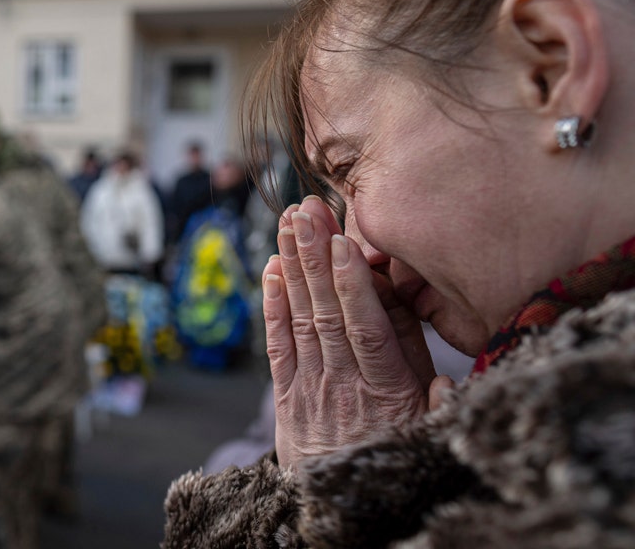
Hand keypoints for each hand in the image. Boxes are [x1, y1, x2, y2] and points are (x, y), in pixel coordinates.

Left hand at [265, 197, 440, 468]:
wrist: (347, 510)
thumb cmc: (400, 458)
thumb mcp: (432, 433)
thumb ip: (439, 398)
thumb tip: (450, 376)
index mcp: (387, 391)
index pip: (366, 329)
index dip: (352, 284)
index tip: (344, 241)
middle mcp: (343, 384)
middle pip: (327, 312)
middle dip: (315, 257)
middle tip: (305, 211)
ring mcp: (311, 388)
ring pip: (300, 319)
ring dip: (293, 268)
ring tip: (289, 225)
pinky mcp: (287, 395)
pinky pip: (278, 345)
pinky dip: (272, 305)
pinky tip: (270, 271)